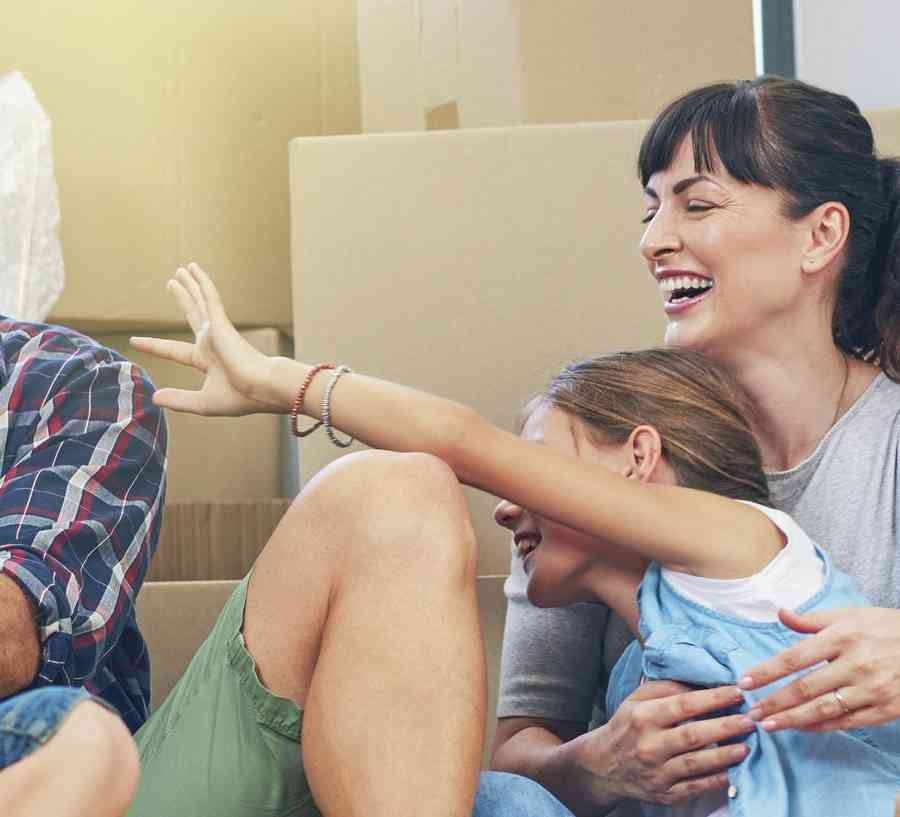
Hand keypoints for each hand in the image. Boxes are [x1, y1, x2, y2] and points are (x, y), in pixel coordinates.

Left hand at [131, 263, 279, 416]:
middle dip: (183, 300)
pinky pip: (209, 297)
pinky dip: (202, 282)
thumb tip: (155, 397)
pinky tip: (193, 268)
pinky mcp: (221, 322)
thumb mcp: (203, 403)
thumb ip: (179, 400)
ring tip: (180, 271)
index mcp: (208, 361)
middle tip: (172, 283)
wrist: (263, 387)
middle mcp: (212, 342)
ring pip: (200, 301)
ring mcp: (217, 330)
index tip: (135, 341)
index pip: (175, 350)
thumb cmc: (240, 397)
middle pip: (192, 315)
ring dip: (190, 286)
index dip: (155, 345)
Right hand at [575, 681, 753, 806]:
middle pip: (693, 735)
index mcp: (642, 717)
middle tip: (751, 719)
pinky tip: (734, 771)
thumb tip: (701, 684)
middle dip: (725, 727)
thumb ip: (666, 689)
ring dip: (725, 755)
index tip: (737, 692)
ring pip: (696, 764)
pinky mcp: (664, 793)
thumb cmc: (627, 726)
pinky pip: (695, 787)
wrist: (604, 765)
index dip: (713, 699)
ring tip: (747, 746)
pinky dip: (716, 780)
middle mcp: (648, 745)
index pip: (683, 705)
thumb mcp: (637, 700)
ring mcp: (657, 772)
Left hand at [739, 607, 899, 731]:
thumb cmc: (884, 627)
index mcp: (841, 637)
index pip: (794, 658)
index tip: (744, 682)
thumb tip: (779, 613)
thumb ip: (812, 620)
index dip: (766, 672)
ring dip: (793, 719)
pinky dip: (822, 726)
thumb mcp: (849, 615)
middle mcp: (855, 664)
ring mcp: (871, 689)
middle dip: (774, 702)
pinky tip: (801, 728)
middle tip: (751, 713)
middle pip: (805, 688)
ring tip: (769, 726)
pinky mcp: (886, 709)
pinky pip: (847, 722)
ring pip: (824, 709)